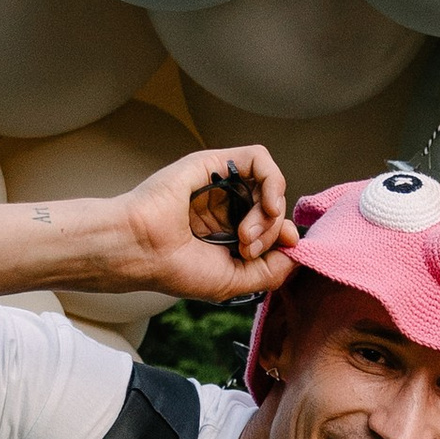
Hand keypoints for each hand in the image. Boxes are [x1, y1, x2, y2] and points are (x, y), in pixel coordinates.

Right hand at [111, 148, 300, 303]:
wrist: (141, 251)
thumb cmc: (175, 268)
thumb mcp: (237, 280)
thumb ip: (273, 269)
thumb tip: (298, 248)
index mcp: (228, 230)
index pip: (274, 226)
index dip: (283, 239)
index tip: (276, 254)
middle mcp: (227, 204)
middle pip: (274, 207)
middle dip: (270, 233)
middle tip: (246, 247)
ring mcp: (221, 182)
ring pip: (270, 185)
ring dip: (269, 215)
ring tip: (245, 235)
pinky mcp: (214, 163)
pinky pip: (260, 158)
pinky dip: (273, 182)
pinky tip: (268, 207)